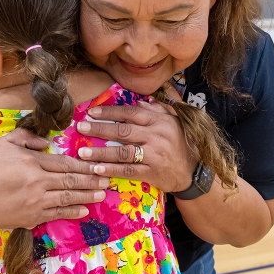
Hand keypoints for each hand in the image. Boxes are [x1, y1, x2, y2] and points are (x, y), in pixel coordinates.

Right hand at [0, 128, 109, 229]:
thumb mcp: (2, 144)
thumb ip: (24, 137)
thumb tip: (45, 142)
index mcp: (32, 162)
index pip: (65, 163)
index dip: (84, 164)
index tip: (98, 164)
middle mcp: (38, 183)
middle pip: (71, 181)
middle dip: (92, 179)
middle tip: (108, 178)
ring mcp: (36, 202)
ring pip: (68, 198)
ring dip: (88, 196)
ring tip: (102, 193)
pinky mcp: (32, 217)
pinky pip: (57, 214)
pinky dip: (72, 212)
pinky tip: (84, 210)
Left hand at [75, 100, 196, 192]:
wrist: (193, 171)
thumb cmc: (179, 144)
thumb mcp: (172, 122)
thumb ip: (156, 110)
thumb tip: (139, 101)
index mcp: (159, 121)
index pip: (130, 112)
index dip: (110, 112)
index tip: (91, 112)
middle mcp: (156, 135)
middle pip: (123, 130)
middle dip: (99, 128)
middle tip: (80, 127)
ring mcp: (154, 154)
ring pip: (122, 151)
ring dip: (100, 151)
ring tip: (82, 152)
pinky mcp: (152, 172)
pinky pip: (128, 170)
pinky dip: (112, 170)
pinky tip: (97, 169)